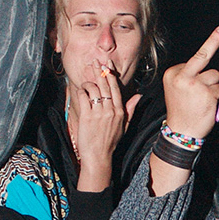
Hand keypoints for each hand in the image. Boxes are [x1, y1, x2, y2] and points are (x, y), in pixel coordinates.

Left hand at [71, 60, 138, 189]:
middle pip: (104, 84)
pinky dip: (80, 91)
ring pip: (93, 88)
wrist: (98, 157)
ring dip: (88, 83)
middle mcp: (111, 110)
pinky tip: (80, 92)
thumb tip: (138, 96)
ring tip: (85, 83)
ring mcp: (99, 113)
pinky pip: (83, 96)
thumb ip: (131, 109)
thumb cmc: (110, 142)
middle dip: (98, 71)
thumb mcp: (125, 126)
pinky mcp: (87, 116)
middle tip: (94, 62)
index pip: (115, 87)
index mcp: (120, 111)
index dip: (110, 74)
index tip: (106, 65)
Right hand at [161, 26, 218, 139]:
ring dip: (214, 87)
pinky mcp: (207, 92)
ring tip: (203, 100)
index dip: (199, 70)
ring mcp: (195, 83)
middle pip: (203, 55)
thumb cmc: (181, 111)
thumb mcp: (177, 89)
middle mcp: (182, 75)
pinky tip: (207, 105)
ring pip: (215, 76)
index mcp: (173, 73)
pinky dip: (217, 97)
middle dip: (214, 39)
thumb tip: (207, 69)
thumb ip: (189, 76)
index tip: (201, 63)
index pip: (193, 61)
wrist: (180, 133)